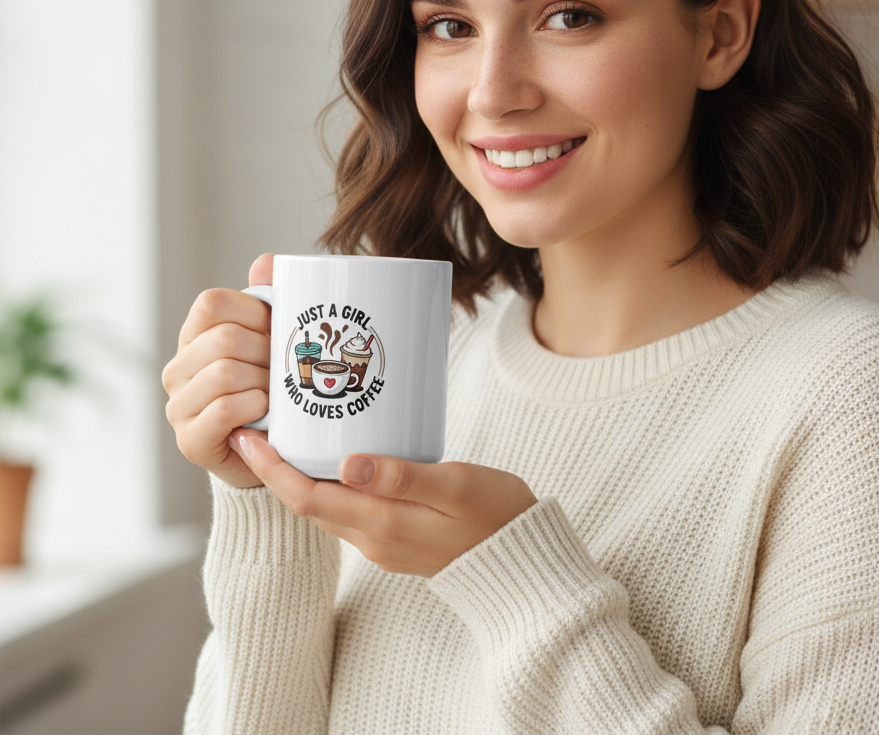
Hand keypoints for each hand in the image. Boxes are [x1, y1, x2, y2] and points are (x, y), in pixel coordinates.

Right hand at [162, 253, 274, 488]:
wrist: (272, 450)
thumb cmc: (275, 387)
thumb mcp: (275, 340)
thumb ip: (269, 298)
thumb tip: (266, 261)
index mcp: (195, 336)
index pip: (212, 303)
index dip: (253, 311)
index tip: (276, 329)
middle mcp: (178, 368)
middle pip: (223, 339)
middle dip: (266, 352)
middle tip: (282, 369)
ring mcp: (179, 405)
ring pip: (225, 373)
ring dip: (263, 383)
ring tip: (276, 394)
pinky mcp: (190, 440)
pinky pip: (226, 409)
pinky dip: (255, 406)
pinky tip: (265, 412)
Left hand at [228, 429, 538, 576]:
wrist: (522, 560)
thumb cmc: (497, 515)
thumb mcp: (456, 485)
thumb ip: (402, 475)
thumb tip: (348, 462)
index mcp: (383, 524)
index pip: (308, 499)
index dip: (272, 469)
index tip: (248, 438)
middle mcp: (374, 538)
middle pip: (309, 503)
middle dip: (277, 468)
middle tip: (259, 425)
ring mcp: (384, 541)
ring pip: (328, 506)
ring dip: (302, 476)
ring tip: (293, 434)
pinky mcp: (397, 536)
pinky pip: (350, 508)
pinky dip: (332, 483)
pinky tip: (340, 456)